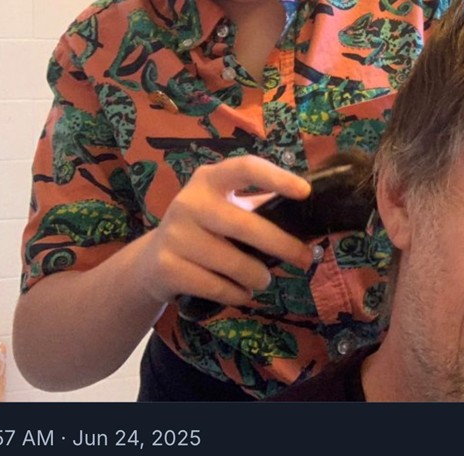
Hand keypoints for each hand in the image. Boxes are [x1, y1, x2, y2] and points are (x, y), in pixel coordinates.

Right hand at [137, 155, 313, 307]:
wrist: (152, 261)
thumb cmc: (205, 229)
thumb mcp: (227, 208)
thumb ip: (261, 205)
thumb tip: (312, 212)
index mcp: (210, 179)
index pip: (246, 168)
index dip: (276, 178)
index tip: (306, 192)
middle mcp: (190, 201)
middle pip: (246, 225)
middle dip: (282, 246)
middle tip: (305, 260)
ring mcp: (175, 234)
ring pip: (234, 263)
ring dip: (258, 276)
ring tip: (262, 279)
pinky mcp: (167, 266)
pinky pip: (217, 287)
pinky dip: (237, 294)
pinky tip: (242, 293)